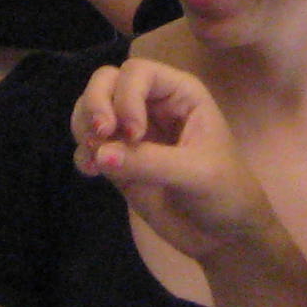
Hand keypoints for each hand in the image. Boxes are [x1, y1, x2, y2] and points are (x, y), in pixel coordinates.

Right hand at [69, 58, 282, 264]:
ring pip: (91, 107)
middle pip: (106, 81)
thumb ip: (149, 161)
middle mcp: (152, 104)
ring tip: (98, 159)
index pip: (137, 72)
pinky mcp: (119, 159)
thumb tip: (100, 153)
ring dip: (84, 127)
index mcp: (180, 93)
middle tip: (102, 134)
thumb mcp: (195, 173)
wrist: (221, 235)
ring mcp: (132, 131)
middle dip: (95, 103)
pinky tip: (92, 172)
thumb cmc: (223, 193)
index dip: (126, 96)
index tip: (134, 134)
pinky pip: (89, 144)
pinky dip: (83, 153)